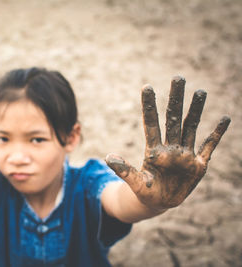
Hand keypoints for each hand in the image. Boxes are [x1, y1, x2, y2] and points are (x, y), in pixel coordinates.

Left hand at [105, 76, 229, 210]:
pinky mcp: (198, 165)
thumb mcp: (135, 182)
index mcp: (154, 151)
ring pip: (190, 127)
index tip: (146, 86)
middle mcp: (170, 148)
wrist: (160, 203)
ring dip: (195, 109)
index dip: (149, 106)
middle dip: (176, 99)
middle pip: (173, 118)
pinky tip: (224, 118)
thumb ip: (124, 170)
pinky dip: (217, 134)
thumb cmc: (145, 191)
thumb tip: (107, 157)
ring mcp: (185, 154)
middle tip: (178, 77)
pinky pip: (209, 146)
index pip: (151, 124)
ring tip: (200, 91)